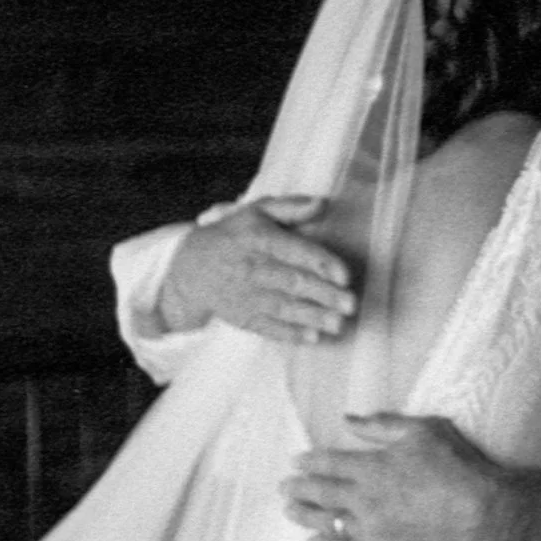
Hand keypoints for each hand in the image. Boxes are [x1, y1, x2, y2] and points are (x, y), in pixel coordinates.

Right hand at [157, 196, 354, 340]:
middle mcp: (251, 268)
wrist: (190, 268)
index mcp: (258, 238)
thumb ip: (290, 207)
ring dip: (311, 317)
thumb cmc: (234, 235)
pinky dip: (289, 334)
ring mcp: (245, 295)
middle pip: (291, 282)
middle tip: (351, 304)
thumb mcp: (256, 212)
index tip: (345, 275)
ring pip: (282, 307)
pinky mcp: (242, 316)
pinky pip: (266, 327)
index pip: (293, 250)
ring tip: (338, 323)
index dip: (321, 263)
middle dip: (323, 294)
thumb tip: (322, 203)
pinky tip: (312, 337)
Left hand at [282, 414, 510, 540]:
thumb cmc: (457, 465)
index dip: (308, 461)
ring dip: (304, 516)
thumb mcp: (423, 430)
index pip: (327, 463)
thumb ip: (382, 425)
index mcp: (372, 466)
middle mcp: (364, 498)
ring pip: (327, 522)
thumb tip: (347, 420)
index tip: (296, 462)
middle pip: (320, 493)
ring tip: (290, 512)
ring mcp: (372, 528)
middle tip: (283, 488)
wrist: (483, 510)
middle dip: (298, 489)